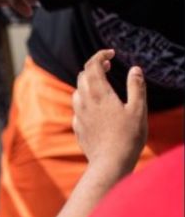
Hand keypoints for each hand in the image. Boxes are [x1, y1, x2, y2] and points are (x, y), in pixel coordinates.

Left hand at [72, 49, 147, 175]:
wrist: (109, 163)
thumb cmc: (128, 137)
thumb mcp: (138, 109)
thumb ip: (136, 87)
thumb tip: (135, 69)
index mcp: (99, 94)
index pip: (92, 66)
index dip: (99, 55)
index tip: (111, 53)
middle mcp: (84, 102)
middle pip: (82, 76)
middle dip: (94, 67)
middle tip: (109, 66)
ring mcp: (79, 115)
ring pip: (77, 91)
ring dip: (87, 83)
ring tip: (102, 84)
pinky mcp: (78, 127)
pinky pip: (77, 108)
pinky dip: (85, 99)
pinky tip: (96, 106)